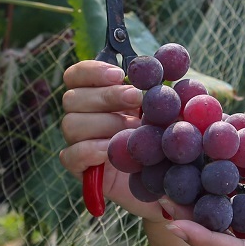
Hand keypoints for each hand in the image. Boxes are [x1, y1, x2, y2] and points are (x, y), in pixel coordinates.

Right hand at [57, 59, 192, 223]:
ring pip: (71, 124)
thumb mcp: (173, 112)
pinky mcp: (82, 171)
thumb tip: (173, 59)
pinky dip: (90, 149)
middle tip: (136, 99)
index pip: (76, 76)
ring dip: (102, 122)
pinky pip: (70, 155)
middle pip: (72, 98)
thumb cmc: (170, 142)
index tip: (119, 74)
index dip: (91, 71)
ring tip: (132, 129)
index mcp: (100, 97)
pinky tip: (112, 150)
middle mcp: (85, 118)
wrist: (173, 186)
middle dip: (105, 95)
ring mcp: (81, 144)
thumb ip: (166, 87)